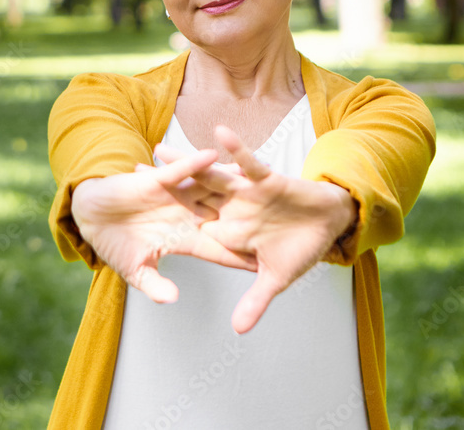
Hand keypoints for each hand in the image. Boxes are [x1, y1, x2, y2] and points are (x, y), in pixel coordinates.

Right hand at [71, 149, 256, 303]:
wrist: (88, 216)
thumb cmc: (112, 243)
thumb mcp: (135, 270)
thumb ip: (154, 284)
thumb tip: (172, 298)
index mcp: (183, 239)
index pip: (218, 249)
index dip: (240, 256)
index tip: (265, 264)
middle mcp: (185, 215)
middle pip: (224, 216)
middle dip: (250, 217)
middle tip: (280, 216)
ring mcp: (173, 197)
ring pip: (209, 189)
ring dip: (232, 182)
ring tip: (260, 175)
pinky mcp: (156, 180)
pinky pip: (180, 171)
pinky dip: (195, 164)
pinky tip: (215, 155)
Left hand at [154, 124, 356, 333]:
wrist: (331, 224)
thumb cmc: (303, 249)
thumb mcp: (276, 278)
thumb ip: (256, 301)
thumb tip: (239, 330)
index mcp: (229, 232)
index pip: (192, 229)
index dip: (164, 226)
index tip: (134, 224)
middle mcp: (232, 209)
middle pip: (190, 196)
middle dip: (163, 186)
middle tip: (132, 176)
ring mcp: (247, 193)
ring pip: (210, 175)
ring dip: (188, 161)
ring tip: (160, 148)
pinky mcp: (267, 180)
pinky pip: (247, 163)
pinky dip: (235, 149)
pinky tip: (219, 134)